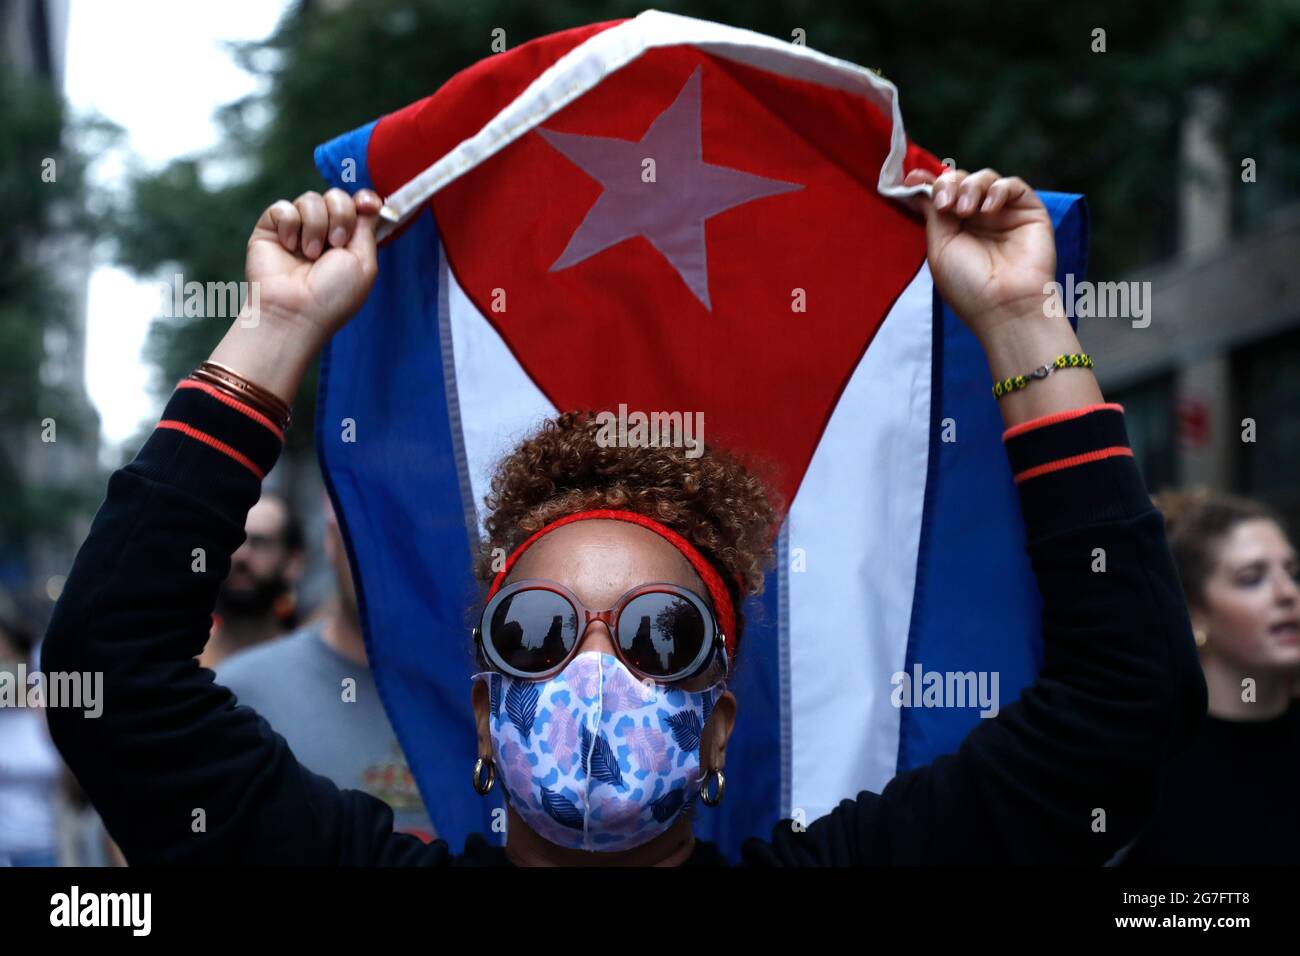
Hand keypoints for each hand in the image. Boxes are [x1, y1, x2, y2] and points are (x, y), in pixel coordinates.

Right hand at [207, 188, 382, 404]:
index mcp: (347, 241)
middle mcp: (323, 232)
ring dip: (315, 226)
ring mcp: (296, 229)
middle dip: (341, 216)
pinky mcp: (271, 229)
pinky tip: (289, 247)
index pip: (357, 205)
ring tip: (310, 254)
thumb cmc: (333, 296)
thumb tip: (370, 200)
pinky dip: (290, 225)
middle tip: (336, 244)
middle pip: (336, 197)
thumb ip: (367, 229)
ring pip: (310, 199)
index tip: (367, 205)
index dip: (364, 199)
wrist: (295, 312)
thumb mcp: (363, 263)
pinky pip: (283, 207)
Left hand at [903, 167, 1055, 340]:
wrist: (1004, 307)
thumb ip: (932, 214)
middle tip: (944, 204)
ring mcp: (1004, 213)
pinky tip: (988, 210)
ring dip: (970, 187)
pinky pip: (1013, 185)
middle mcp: (979, 218)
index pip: (942, 194)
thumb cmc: (968, 286)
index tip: (911, 178)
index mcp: (955, 228)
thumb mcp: (940, 248)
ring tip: (965, 211)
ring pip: (985, 178)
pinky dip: (997, 190)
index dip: (927, 182)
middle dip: (948, 184)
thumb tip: (916, 186)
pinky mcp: (1029, 211)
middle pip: (960, 180)